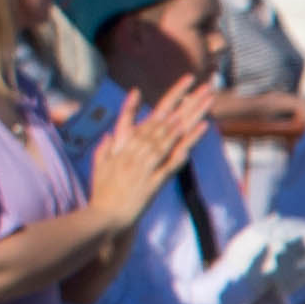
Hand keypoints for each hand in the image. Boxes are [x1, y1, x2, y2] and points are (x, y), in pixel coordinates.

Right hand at [87, 75, 220, 219]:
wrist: (104, 217)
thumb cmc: (102, 193)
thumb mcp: (99, 165)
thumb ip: (106, 147)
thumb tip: (111, 135)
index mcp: (126, 145)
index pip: (152, 117)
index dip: (169, 101)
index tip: (185, 87)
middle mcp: (137, 150)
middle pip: (165, 121)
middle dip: (186, 102)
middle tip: (204, 86)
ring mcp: (146, 163)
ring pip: (171, 134)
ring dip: (189, 116)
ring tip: (206, 100)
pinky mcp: (155, 180)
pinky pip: (175, 158)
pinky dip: (188, 142)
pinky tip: (201, 129)